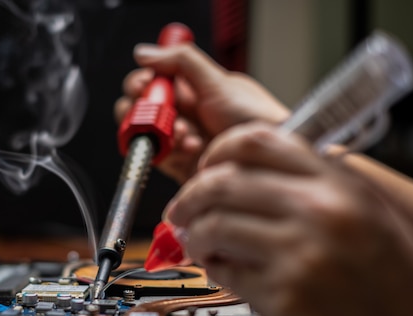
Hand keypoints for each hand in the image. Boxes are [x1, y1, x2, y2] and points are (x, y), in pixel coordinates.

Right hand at [114, 42, 289, 183]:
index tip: (147, 88)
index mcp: (191, 89)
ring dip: (165, 136)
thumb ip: (182, 62)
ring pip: (149, 136)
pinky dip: (172, 155)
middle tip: (167, 117)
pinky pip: (161, 160)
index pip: (151, 82)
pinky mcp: (182, 165)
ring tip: (188, 135)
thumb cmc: (257, 120)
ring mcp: (181, 140)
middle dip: (150, 114)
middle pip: (142, 110)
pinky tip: (192, 150)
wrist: (270, 160)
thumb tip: (145, 53)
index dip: (142, 85)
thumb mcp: (220, 84)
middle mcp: (184, 113)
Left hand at [164, 122, 412, 315]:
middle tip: (178, 209)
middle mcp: (320, 211)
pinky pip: (225, 270)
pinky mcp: (283, 296)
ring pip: (214, 225)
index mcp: (338, 182)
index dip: (216, 152)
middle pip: (222, 182)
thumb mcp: (359, 208)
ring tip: (195, 241)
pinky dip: (212, 267)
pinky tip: (220, 266)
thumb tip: (235, 173)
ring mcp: (300, 254)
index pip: (256, 140)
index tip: (203, 168)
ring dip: (193, 234)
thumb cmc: (385, 274)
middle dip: (188, 196)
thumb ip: (303, 182)